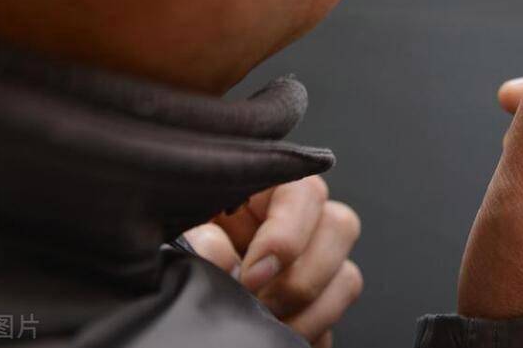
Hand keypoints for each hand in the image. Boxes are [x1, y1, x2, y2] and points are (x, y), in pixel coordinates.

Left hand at [184, 175, 362, 346]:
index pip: (305, 192)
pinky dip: (310, 336)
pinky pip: (334, 322)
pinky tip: (278, 340)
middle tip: (262, 304)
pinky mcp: (316, 305)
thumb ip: (201, 238)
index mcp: (269, 190)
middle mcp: (302, 220)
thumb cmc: (175, 247)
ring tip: (270, 326)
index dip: (287, 236)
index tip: (252, 276)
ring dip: (312, 312)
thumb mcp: (182, 232)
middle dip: (303, 277)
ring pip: (347, 277)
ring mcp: (316, 263)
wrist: (178, 296)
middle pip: (341, 226)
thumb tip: (222, 257)